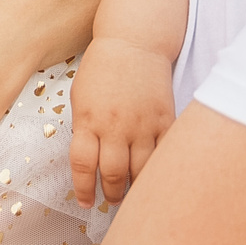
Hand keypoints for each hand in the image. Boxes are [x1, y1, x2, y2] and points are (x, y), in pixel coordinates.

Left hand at [69, 37, 175, 209]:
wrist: (133, 42)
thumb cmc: (102, 68)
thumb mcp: (80, 98)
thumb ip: (84, 130)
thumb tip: (89, 163)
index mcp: (89, 120)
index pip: (83, 165)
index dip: (83, 189)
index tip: (86, 202)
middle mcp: (116, 126)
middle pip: (113, 174)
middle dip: (111, 194)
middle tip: (111, 200)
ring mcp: (143, 124)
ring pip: (140, 170)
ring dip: (135, 187)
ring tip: (131, 193)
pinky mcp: (164, 120)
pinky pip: (164, 154)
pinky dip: (159, 169)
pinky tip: (154, 176)